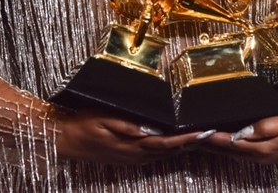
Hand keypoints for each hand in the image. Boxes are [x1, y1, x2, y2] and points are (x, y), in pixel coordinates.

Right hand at [54, 109, 211, 164]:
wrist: (66, 140)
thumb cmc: (84, 124)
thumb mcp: (103, 119)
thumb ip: (126, 125)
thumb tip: (147, 129)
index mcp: (132, 145)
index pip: (166, 143)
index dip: (186, 139)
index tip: (203, 133)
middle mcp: (135, 155)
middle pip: (169, 151)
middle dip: (190, 144)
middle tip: (211, 135)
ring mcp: (132, 158)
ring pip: (163, 155)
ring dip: (182, 148)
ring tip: (200, 139)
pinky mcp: (128, 158)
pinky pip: (153, 155)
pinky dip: (168, 150)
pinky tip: (175, 145)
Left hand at [201, 111, 277, 163]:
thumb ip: (262, 127)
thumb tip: (241, 132)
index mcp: (261, 149)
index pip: (231, 143)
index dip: (214, 138)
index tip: (199, 133)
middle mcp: (258, 157)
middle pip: (227, 151)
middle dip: (209, 145)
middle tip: (191, 137)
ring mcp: (260, 159)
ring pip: (231, 154)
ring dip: (215, 147)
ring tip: (199, 139)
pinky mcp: (262, 156)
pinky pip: (238, 153)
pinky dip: (225, 148)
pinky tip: (218, 142)